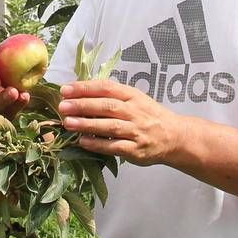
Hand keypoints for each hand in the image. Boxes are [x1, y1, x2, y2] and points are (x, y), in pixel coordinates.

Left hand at [57, 78, 189, 165]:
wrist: (174, 137)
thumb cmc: (149, 116)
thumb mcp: (135, 99)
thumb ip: (112, 96)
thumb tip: (80, 94)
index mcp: (132, 96)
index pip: (107, 88)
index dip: (85, 88)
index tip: (66, 89)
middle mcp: (135, 111)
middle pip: (106, 106)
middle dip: (82, 105)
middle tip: (62, 106)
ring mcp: (136, 131)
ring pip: (109, 126)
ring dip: (87, 124)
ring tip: (68, 123)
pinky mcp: (136, 150)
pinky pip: (114, 147)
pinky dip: (98, 144)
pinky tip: (83, 142)